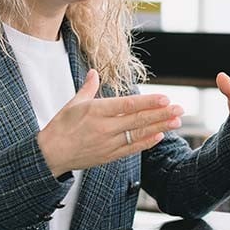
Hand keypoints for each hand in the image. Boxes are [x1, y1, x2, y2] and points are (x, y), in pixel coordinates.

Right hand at [36, 69, 184, 176]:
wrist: (50, 155)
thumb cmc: (60, 127)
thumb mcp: (72, 104)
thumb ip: (88, 88)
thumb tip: (94, 72)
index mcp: (95, 111)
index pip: (127, 105)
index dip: (148, 102)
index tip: (165, 98)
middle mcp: (104, 127)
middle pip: (138, 119)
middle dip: (161, 114)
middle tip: (180, 108)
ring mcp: (108, 143)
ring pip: (138, 134)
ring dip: (159, 127)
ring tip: (176, 121)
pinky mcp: (108, 156)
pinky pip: (131, 148)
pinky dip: (146, 143)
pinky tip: (159, 136)